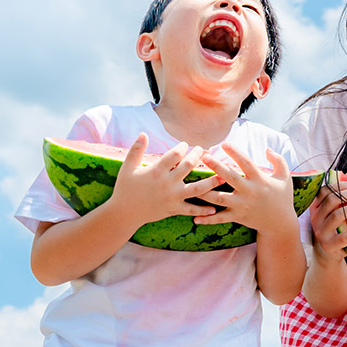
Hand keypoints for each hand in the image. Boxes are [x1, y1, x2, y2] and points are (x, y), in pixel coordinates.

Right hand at [108, 134, 223, 229]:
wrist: (124, 213)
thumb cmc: (125, 188)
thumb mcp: (128, 167)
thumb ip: (136, 149)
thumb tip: (143, 133)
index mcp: (156, 171)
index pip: (175, 154)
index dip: (182, 146)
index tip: (186, 144)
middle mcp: (167, 183)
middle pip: (188, 166)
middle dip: (198, 156)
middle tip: (203, 150)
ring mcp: (172, 197)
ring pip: (197, 188)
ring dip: (211, 182)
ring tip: (222, 176)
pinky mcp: (174, 209)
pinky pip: (191, 210)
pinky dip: (203, 210)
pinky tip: (214, 209)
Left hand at [193, 143, 294, 234]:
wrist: (280, 223)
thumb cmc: (282, 197)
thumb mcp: (285, 177)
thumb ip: (278, 161)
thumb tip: (267, 149)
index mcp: (259, 180)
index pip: (246, 163)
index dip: (236, 153)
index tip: (224, 143)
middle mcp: (249, 192)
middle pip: (230, 178)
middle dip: (217, 167)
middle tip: (204, 157)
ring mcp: (242, 205)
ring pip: (220, 198)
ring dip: (205, 192)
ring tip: (192, 184)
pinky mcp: (237, 217)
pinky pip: (220, 218)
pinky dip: (208, 219)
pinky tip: (195, 218)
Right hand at [308, 173, 346, 265]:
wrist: (328, 253)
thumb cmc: (334, 227)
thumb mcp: (334, 210)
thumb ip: (341, 193)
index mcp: (315, 208)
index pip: (324, 192)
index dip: (338, 186)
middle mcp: (315, 219)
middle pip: (331, 201)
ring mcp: (321, 232)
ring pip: (337, 216)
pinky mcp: (330, 245)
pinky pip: (344, 237)